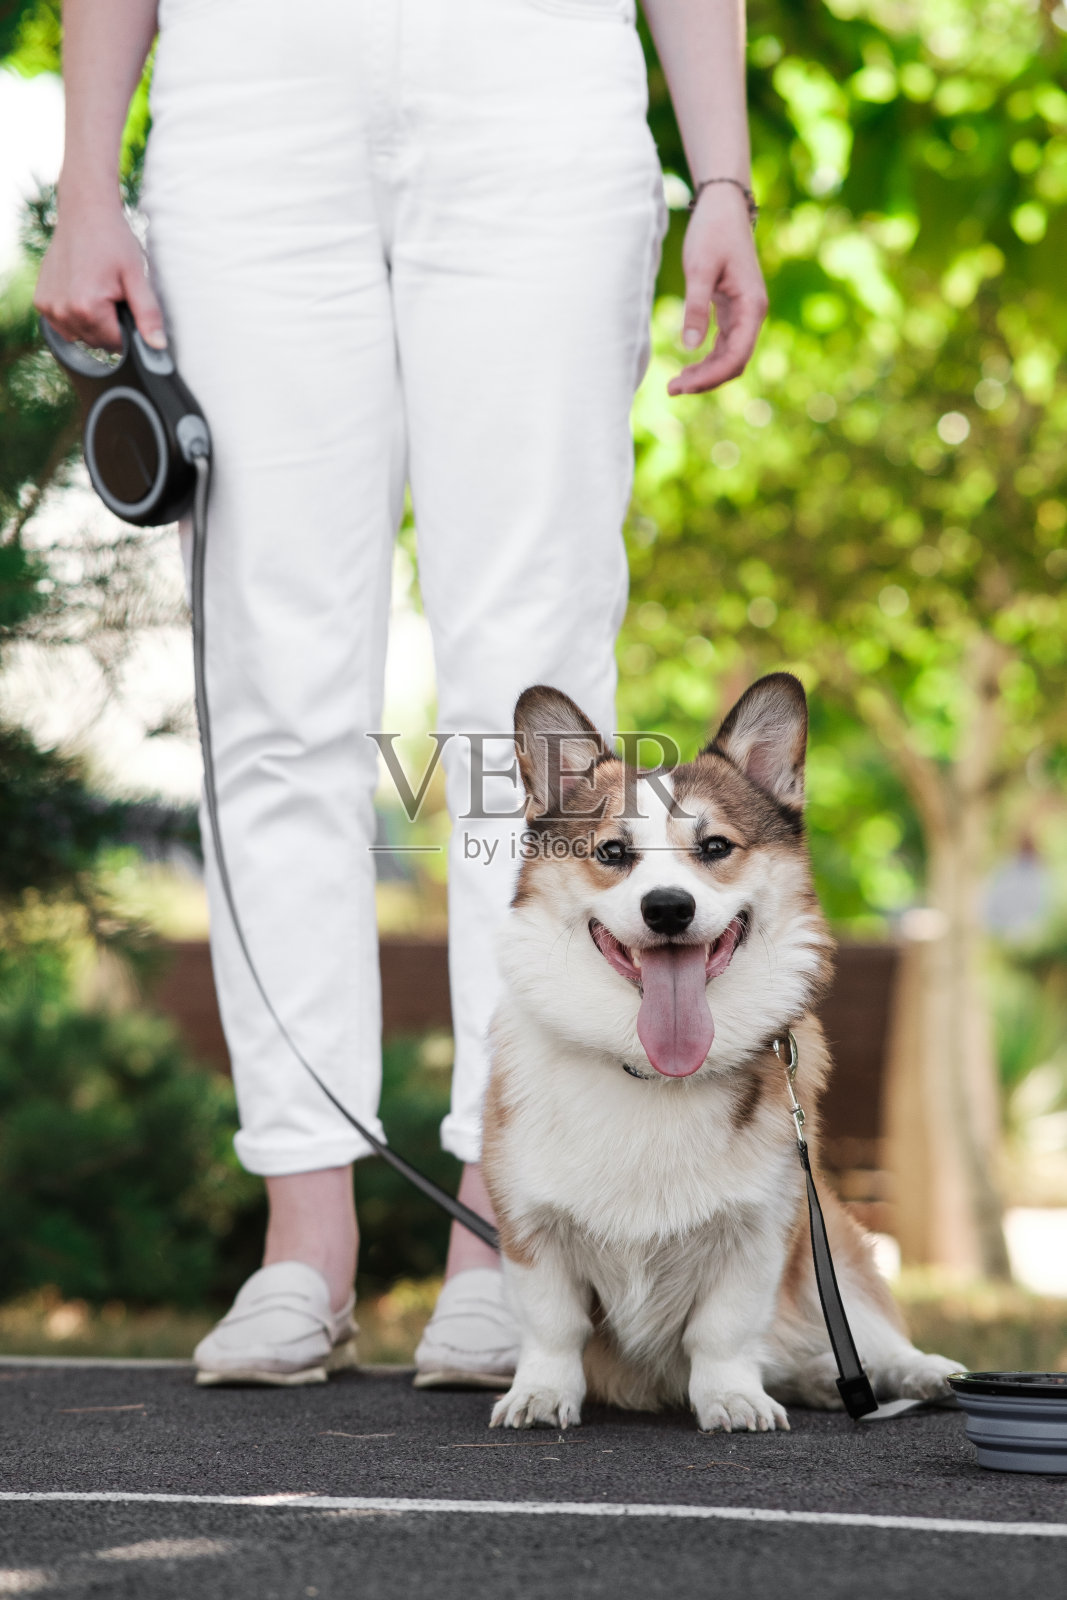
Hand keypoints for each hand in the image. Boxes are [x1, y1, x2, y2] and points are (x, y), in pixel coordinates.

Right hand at [34, 194, 165, 352]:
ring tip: (97, 291)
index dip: (128, 328)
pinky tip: (81, 292)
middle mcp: (63, 312)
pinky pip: (64, 325)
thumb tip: (157, 345)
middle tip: (113, 293)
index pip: (118, 344)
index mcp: (87, 309)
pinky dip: (75, 315)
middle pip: (98, 342)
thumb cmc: (113, 241)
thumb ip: (148, 314)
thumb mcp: (137, 277)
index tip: (126, 303)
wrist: (84, 213)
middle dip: (110, 325)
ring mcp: (49, 308)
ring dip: (92, 323)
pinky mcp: (41, 302)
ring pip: (81, 336)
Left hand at [667, 184, 767, 396]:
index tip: (683, 386)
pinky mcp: (733, 311)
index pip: (736, 356)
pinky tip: (688, 367)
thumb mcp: (700, 268)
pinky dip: (707, 359)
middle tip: (672, 390)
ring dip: (706, 373)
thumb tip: (689, 347)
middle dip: (706, 380)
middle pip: (734, 362)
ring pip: (729, 357)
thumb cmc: (712, 232)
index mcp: (752, 306)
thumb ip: (696, 307)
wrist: (723, 207)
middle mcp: (753, 314)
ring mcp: (745, 314)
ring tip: (675, 385)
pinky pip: (724, 345)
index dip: (710, 376)